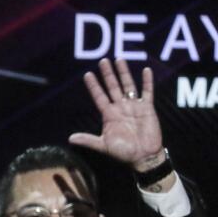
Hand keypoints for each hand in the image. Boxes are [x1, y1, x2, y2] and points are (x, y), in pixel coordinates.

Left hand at [72, 58, 165, 172]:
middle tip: (103, 61)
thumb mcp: (103, 145)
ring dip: (123, 73)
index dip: (94, 86)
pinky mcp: (147, 108)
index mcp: (109, 115)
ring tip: (119, 59)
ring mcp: (134, 106)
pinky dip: (147, 82)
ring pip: (128, 86)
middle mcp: (120, 108)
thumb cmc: (123, 152)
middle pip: (112, 87)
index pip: (99, 96)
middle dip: (108, 74)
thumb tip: (70, 139)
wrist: (143, 157)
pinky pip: (147, 92)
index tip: (88, 75)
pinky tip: (145, 70)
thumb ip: (88, 140)